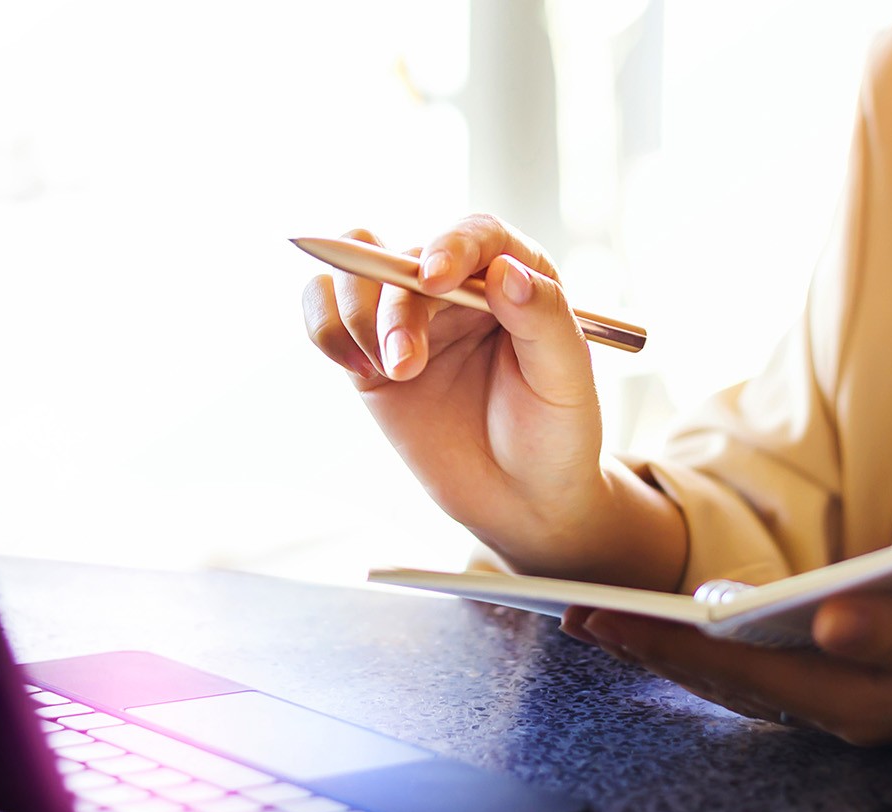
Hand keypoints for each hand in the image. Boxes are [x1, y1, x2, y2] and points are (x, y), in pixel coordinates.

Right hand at [301, 215, 683, 586]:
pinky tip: (358, 369)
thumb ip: (543, 318)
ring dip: (356, 316)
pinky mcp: (371, 353)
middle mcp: (457, 287)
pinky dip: (324, 326)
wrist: (521, 497)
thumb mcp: (567, 379)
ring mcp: (410, 318)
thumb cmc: (554, 434)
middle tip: (404, 365)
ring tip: (386, 372)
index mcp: (515, 276)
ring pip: (354, 271)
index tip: (435, 278)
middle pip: (404, 257)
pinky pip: (325, 311)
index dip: (450, 245)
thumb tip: (505, 271)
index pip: (476, 235)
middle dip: (396, 307)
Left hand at [562, 581, 891, 743]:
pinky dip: (723, 651)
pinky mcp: (868, 688)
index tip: (592, 615)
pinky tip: (704, 632)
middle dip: (645, 646)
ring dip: (676, 650)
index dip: (659, 640)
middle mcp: (846, 711)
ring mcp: (854, 704)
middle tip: (573, 615)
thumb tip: (822, 619)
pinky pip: (771, 675)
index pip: (733, 668)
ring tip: (617, 621)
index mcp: (863, 698)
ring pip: (741, 680)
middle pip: (722, 678)